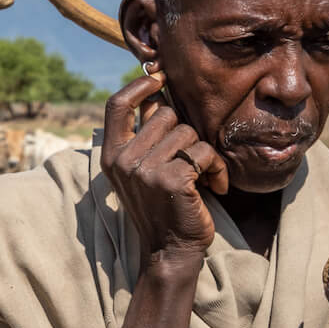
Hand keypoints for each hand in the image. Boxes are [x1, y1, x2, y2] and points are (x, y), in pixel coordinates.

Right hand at [101, 72, 229, 271]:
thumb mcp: (141, 169)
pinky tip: (214, 187)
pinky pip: (204, 153)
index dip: (138, 85)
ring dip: (203, 154)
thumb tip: (156, 91)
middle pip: (166, 114)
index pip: (116, 105)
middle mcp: (123, 160)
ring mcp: (144, 170)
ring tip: (201, 177)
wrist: (169, 251)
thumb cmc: (162, 206)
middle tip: (188, 161)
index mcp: (111, 154)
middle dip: (185, 134)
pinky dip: (217, 170)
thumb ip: (144, 134)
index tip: (158, 76)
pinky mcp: (171, 179)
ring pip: (188, 133)